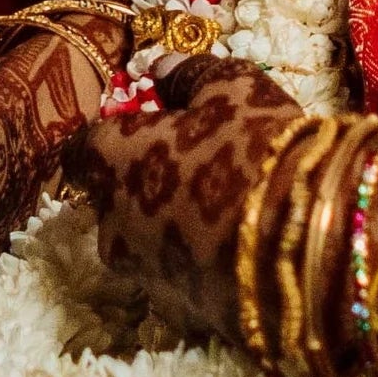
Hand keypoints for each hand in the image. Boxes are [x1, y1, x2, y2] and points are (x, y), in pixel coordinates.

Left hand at [74, 56, 307, 346]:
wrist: (297, 240)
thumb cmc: (254, 146)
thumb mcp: (231, 87)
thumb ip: (189, 74)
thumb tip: (161, 67)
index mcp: (113, 161)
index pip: (81, 150)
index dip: (107, 139)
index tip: (136, 129)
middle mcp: (111, 223)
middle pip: (108, 201)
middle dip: (137, 187)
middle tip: (185, 168)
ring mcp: (142, 274)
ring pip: (140, 243)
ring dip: (164, 226)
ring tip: (216, 208)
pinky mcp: (177, 310)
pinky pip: (175, 275)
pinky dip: (192, 259)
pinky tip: (231, 244)